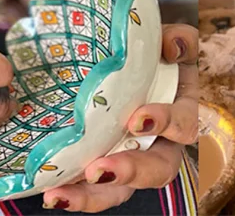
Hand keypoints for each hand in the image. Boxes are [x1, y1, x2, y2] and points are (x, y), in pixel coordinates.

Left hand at [41, 24, 197, 212]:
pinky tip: (51, 193)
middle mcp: (160, 144)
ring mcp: (130, 159)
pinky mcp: (103, 169)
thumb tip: (174, 47)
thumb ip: (178, 39)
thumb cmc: (151, 56)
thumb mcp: (168, 42)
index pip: (183, 124)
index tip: (137, 119)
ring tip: (61, 193)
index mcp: (181, 112)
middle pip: (158, 169)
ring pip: (122, 190)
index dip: (165, 124)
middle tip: (98, 170)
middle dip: (130, 172)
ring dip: (93, 195)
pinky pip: (92, 191)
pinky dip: (72, 195)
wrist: (123, 61)